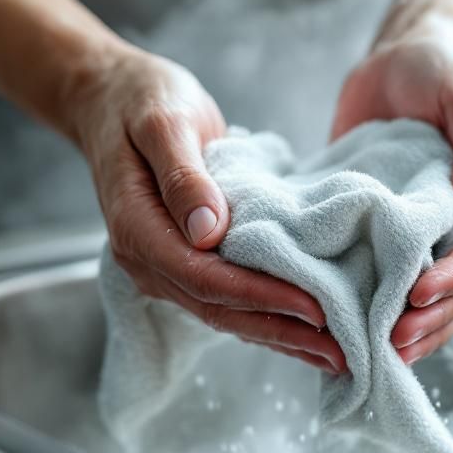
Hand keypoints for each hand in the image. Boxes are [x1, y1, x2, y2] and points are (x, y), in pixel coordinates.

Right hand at [73, 48, 346, 373]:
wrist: (111, 99)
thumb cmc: (141, 101)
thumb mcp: (163, 123)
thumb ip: (183, 176)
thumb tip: (208, 231)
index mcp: (137, 228)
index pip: (204, 279)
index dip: (260, 298)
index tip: (313, 307)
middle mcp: (146, 258)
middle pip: (217, 309)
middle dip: (279, 332)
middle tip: (341, 353)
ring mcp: (162, 262)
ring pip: (222, 312)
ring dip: (277, 334)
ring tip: (333, 353)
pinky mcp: (182, 257)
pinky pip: (223, 296)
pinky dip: (264, 314)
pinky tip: (301, 328)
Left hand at [332, 37, 452, 364]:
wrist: (399, 59)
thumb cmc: (440, 71)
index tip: (420, 294)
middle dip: (434, 315)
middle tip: (394, 338)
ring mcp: (435, 230)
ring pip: (438, 293)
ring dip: (417, 326)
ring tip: (382, 351)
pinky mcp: (398, 231)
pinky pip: (400, 276)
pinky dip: (387, 306)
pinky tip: (365, 332)